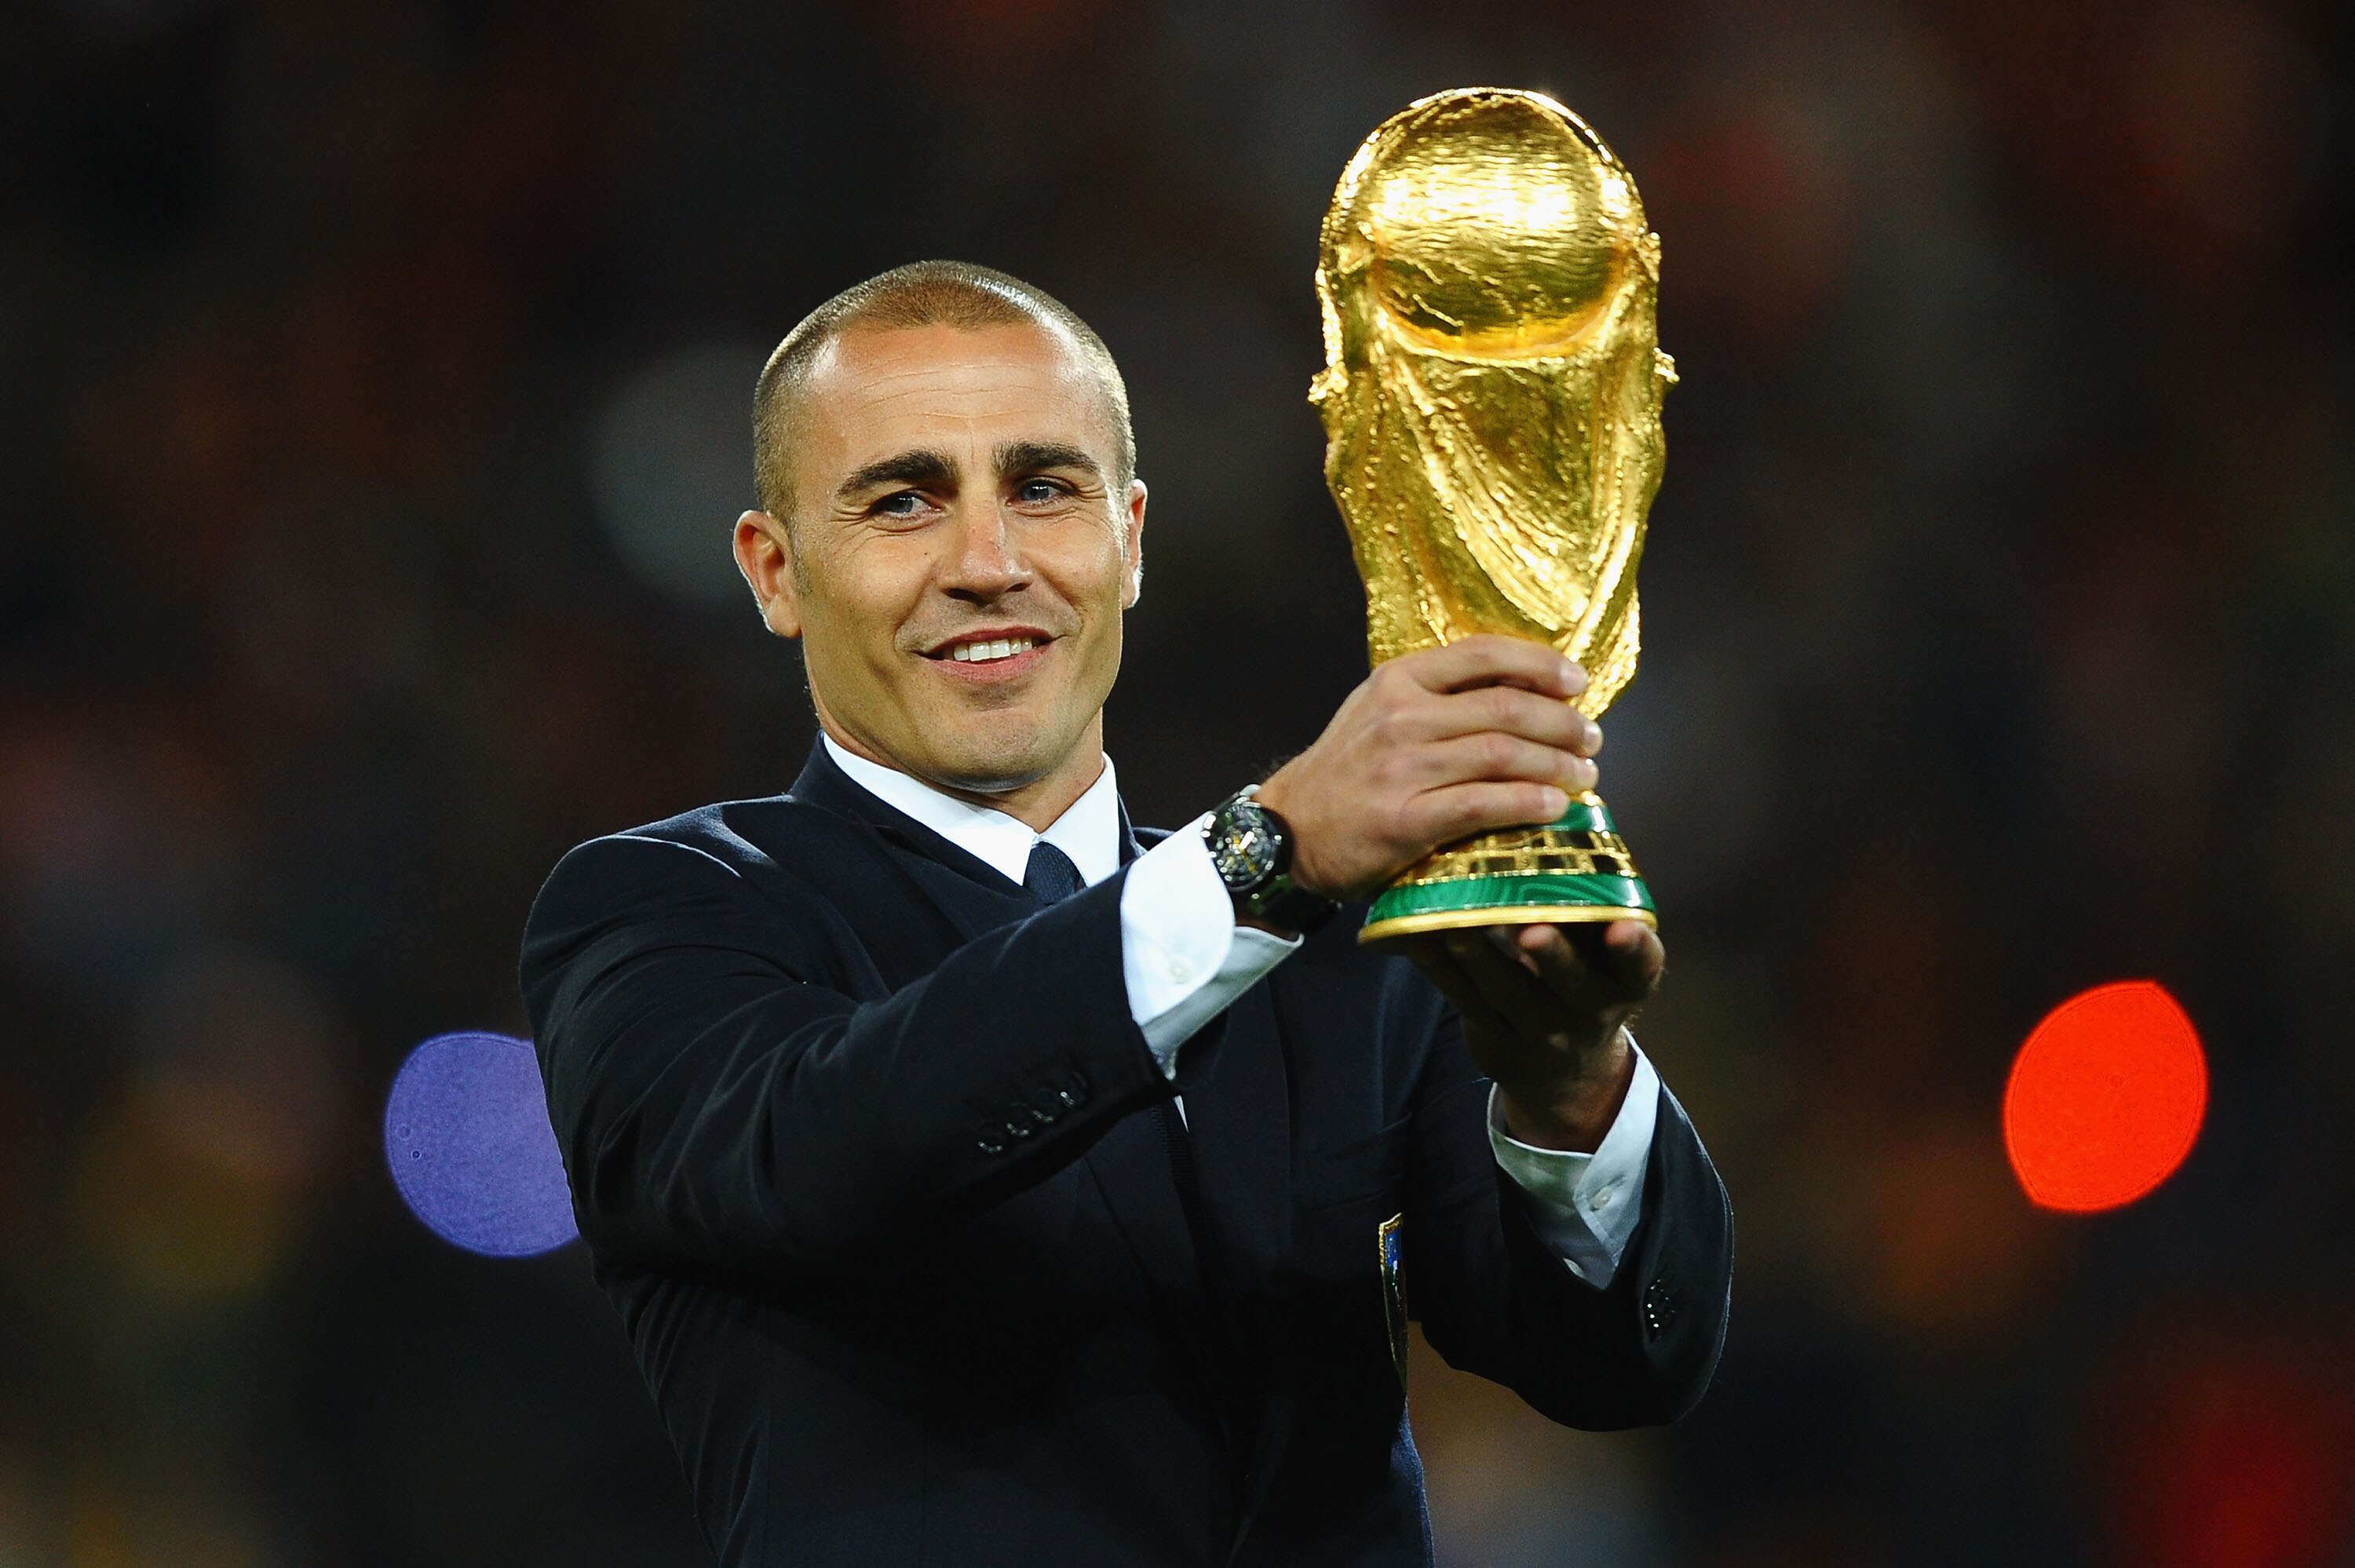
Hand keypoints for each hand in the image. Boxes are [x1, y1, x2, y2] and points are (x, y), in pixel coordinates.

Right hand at [1255, 636, 1601, 900]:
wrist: (1287, 829)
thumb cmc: (1345, 772)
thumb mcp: (1377, 712)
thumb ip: (1435, 696)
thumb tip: (1519, 689)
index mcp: (1398, 680)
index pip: (1483, 654)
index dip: (1541, 664)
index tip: (1577, 682)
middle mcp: (1402, 717)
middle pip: (1506, 707)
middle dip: (1563, 723)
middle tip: (1591, 740)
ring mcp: (1403, 768)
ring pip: (1502, 754)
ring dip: (1557, 765)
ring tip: (1585, 776)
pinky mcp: (1405, 819)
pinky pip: (1483, 804)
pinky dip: (1528, 803)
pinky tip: (1554, 807)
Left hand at [1405, 920, 1663, 1151]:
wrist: (1561, 1068)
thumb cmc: (1580, 981)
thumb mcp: (1600, 956)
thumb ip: (1589, 910)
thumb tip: (1554, 827)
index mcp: (1624, 982)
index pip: (1640, 966)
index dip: (1635, 948)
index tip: (1623, 928)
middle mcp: (1588, 1009)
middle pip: (1570, 981)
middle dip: (1551, 953)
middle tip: (1532, 928)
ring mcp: (1541, 1031)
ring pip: (1508, 991)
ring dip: (1480, 956)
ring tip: (1458, 923)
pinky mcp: (1495, 1039)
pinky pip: (1465, 1002)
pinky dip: (1441, 970)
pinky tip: (1419, 940)